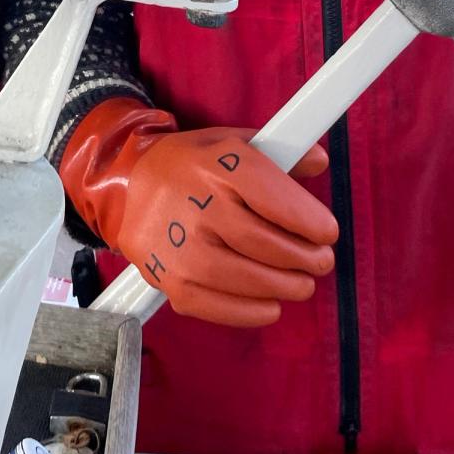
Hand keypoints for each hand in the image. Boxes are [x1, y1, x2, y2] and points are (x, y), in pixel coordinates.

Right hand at [60, 98, 337, 326]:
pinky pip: (222, 306)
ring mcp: (183, 247)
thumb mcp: (228, 143)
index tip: (327, 232)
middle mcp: (199, 205)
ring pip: (250, 279)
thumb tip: (316, 161)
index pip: (275, 198)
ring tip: (300, 283)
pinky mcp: (172, 281)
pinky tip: (271, 303)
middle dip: (305, 257)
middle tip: (320, 260)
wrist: (126, 185)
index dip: (309, 220)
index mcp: (217, 165)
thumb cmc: (188, 165)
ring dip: (287, 286)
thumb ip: (275, 152)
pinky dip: (254, 310)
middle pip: (268, 244)